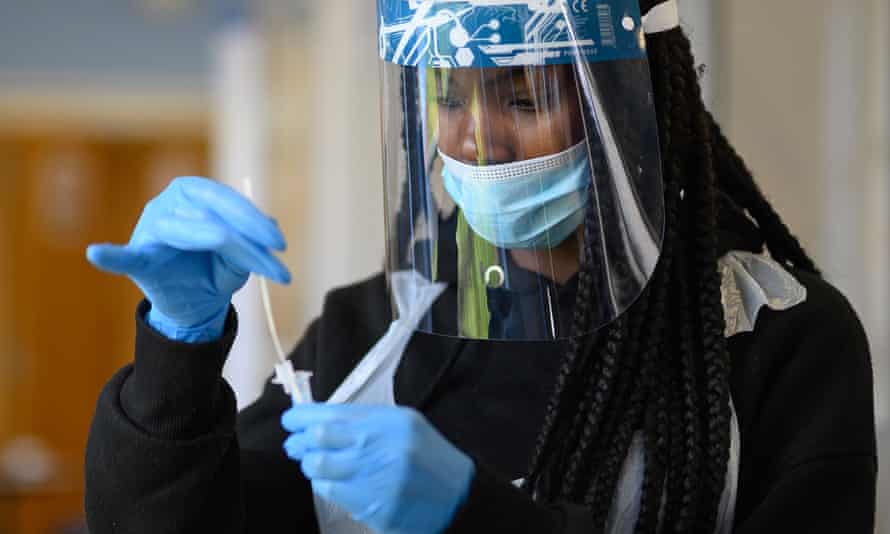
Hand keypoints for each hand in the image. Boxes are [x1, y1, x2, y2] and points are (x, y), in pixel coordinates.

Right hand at [87, 177, 289, 341]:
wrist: (193, 304)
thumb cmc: (215, 269)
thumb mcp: (240, 256)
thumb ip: (251, 241)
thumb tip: (270, 227)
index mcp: (194, 194)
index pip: (224, 199)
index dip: (253, 218)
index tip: (280, 243)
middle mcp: (169, 205)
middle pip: (210, 215)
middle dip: (247, 238)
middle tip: (276, 259)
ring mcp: (150, 231)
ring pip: (187, 233)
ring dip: (230, 252)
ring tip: (258, 265)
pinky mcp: (140, 260)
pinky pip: (125, 257)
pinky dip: (112, 257)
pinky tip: (98, 254)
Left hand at [282, 404, 474, 533]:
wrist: (459, 497)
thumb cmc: (429, 457)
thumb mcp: (405, 425)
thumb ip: (367, 420)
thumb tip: (321, 419)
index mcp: (389, 422)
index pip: (332, 414)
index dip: (302, 417)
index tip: (290, 420)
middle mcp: (380, 447)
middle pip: (318, 439)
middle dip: (299, 442)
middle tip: (295, 444)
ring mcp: (376, 479)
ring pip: (318, 468)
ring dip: (311, 465)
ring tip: (315, 463)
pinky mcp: (373, 506)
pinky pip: (332, 492)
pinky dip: (326, 485)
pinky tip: (333, 482)